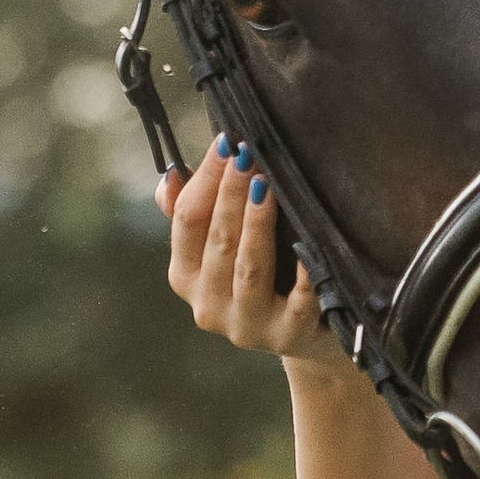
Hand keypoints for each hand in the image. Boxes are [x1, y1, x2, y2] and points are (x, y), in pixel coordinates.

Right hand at [159, 135, 335, 365]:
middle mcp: (207, 305)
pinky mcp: (286, 338)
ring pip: (249, 266)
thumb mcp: (223, 249)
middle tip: (248, 153)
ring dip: (256, 223)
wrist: (306, 337)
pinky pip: (297, 303)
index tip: (226, 140)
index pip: (186, 219)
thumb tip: (171, 173)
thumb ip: (192, 213)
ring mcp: (246, 326)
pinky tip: (308, 246)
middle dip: (231, 192)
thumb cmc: (264, 276)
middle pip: (217, 238)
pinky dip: (303, 274)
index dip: (205, 178)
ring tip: (266, 185)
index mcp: (185, 276)